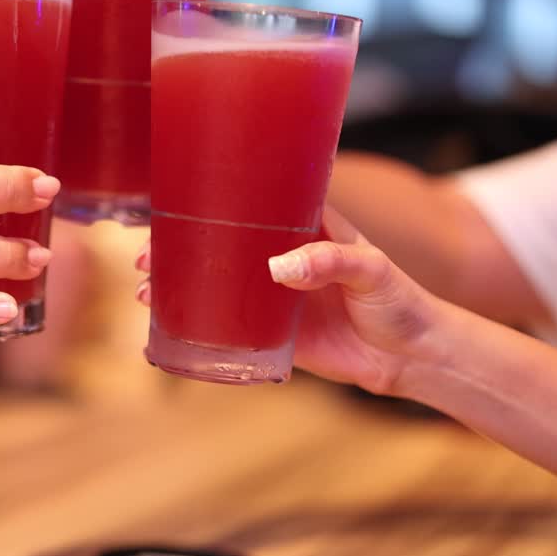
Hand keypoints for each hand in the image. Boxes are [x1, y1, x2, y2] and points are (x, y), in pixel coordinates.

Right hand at [135, 208, 441, 394]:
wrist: (412, 357)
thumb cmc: (400, 300)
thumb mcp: (371, 270)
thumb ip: (330, 262)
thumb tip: (278, 268)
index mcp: (301, 226)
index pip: (250, 201)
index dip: (208, 199)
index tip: (170, 201)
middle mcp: (278, 255)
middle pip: (218, 243)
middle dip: (175, 246)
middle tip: (144, 255)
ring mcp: (271, 295)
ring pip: (214, 283)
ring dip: (176, 285)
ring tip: (144, 291)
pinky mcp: (271, 333)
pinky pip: (226, 327)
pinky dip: (196, 324)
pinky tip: (165, 326)